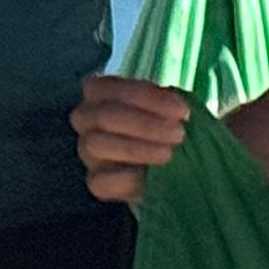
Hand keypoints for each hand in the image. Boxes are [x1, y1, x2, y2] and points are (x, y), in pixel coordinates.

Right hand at [71, 74, 196, 203]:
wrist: (169, 167)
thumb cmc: (167, 129)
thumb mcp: (170, 111)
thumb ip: (168, 107)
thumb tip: (180, 114)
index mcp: (101, 92)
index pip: (111, 87)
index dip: (147, 98)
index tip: (181, 111)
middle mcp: (87, 118)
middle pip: (102, 116)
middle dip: (144, 124)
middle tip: (178, 134)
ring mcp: (88, 151)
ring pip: (96, 144)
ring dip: (135, 148)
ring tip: (168, 154)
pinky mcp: (95, 181)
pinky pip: (100, 180)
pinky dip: (128, 178)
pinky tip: (152, 177)